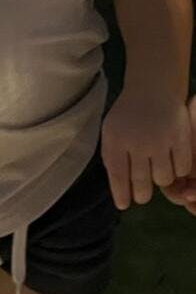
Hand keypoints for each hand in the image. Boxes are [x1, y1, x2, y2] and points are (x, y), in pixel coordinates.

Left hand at [101, 91, 191, 210]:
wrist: (153, 88)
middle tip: (142, 195)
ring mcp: (161, 140)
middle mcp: (138, 143)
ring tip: (158, 172)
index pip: (118, 177)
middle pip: (142, 184)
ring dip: (161, 180)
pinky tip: (173, 163)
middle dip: (141, 195)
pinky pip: (182, 168)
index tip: (124, 205)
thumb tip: (118, 189)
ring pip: (163, 179)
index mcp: (116, 140)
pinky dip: (179, 169)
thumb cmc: (129, 113)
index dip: (121, 195)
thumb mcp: (111, 131)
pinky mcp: (180, 138)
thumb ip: (112, 158)